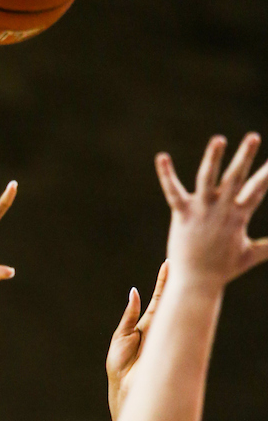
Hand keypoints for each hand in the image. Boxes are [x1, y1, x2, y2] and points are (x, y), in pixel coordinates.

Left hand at [106, 261, 168, 420]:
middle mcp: (160, 327)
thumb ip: (129, 316)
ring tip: (184, 270)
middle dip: (176, 281)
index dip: (164, 282)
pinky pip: (175, 325)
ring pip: (175, 310)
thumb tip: (134, 292)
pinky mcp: (168, 344)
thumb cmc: (120, 367)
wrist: (126, 389)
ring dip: (179, 291)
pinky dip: (178, 310)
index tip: (169, 264)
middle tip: (183, 259)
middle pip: (170, 300)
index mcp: (147, 325)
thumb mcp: (121, 337)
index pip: (159, 299)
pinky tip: (180, 293)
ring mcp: (166, 335)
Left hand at [156, 133, 267, 288]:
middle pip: (235, 178)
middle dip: (244, 157)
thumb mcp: (250, 255)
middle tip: (253, 136)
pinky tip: (162, 157)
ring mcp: (201, 211)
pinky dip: (166, 175)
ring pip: (207, 179)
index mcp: (238, 216)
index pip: (258, 188)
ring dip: (212, 159)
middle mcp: (221, 209)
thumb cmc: (222, 270)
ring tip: (218, 140)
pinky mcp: (182, 215)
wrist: (196, 284)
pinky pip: (173, 192)